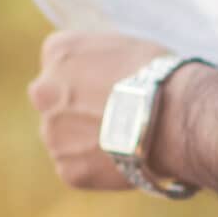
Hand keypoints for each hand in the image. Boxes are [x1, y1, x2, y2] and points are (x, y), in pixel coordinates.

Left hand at [27, 31, 168, 190]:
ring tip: (124, 140)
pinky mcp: (67, 169)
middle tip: (111, 116)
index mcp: (57, 52)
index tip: (107, 86)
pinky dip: (95, 168)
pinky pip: (77, 168)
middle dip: (75, 109)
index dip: (86, 77)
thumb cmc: (158, 75)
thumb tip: (97, 74)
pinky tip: (123, 160)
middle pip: (53, 102)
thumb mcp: (121, 47)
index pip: (59, 64)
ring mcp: (52, 133)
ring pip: (63, 139)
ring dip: (84, 140)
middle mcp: (44, 91)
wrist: (173, 116)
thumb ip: (97, 60)